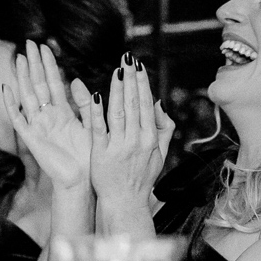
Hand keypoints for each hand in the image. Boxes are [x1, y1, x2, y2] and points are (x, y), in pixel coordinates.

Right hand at [1, 40, 92, 191]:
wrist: (81, 181)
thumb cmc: (87, 157)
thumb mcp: (91, 125)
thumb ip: (85, 103)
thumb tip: (78, 81)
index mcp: (62, 113)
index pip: (54, 82)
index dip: (49, 64)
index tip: (46, 46)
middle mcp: (48, 117)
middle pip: (38, 84)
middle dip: (34, 63)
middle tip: (29, 42)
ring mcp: (38, 126)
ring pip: (28, 96)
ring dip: (23, 77)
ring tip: (19, 57)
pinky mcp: (31, 139)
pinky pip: (18, 119)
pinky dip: (11, 104)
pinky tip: (6, 88)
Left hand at [90, 57, 173, 211]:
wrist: (125, 202)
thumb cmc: (142, 177)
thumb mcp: (159, 154)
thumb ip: (163, 128)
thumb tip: (159, 103)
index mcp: (151, 138)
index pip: (146, 104)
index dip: (142, 83)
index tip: (138, 65)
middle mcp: (137, 140)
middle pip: (134, 104)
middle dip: (131, 79)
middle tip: (127, 58)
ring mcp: (119, 146)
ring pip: (119, 112)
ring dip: (118, 89)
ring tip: (117, 70)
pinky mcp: (101, 153)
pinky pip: (99, 128)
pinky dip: (97, 111)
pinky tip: (96, 94)